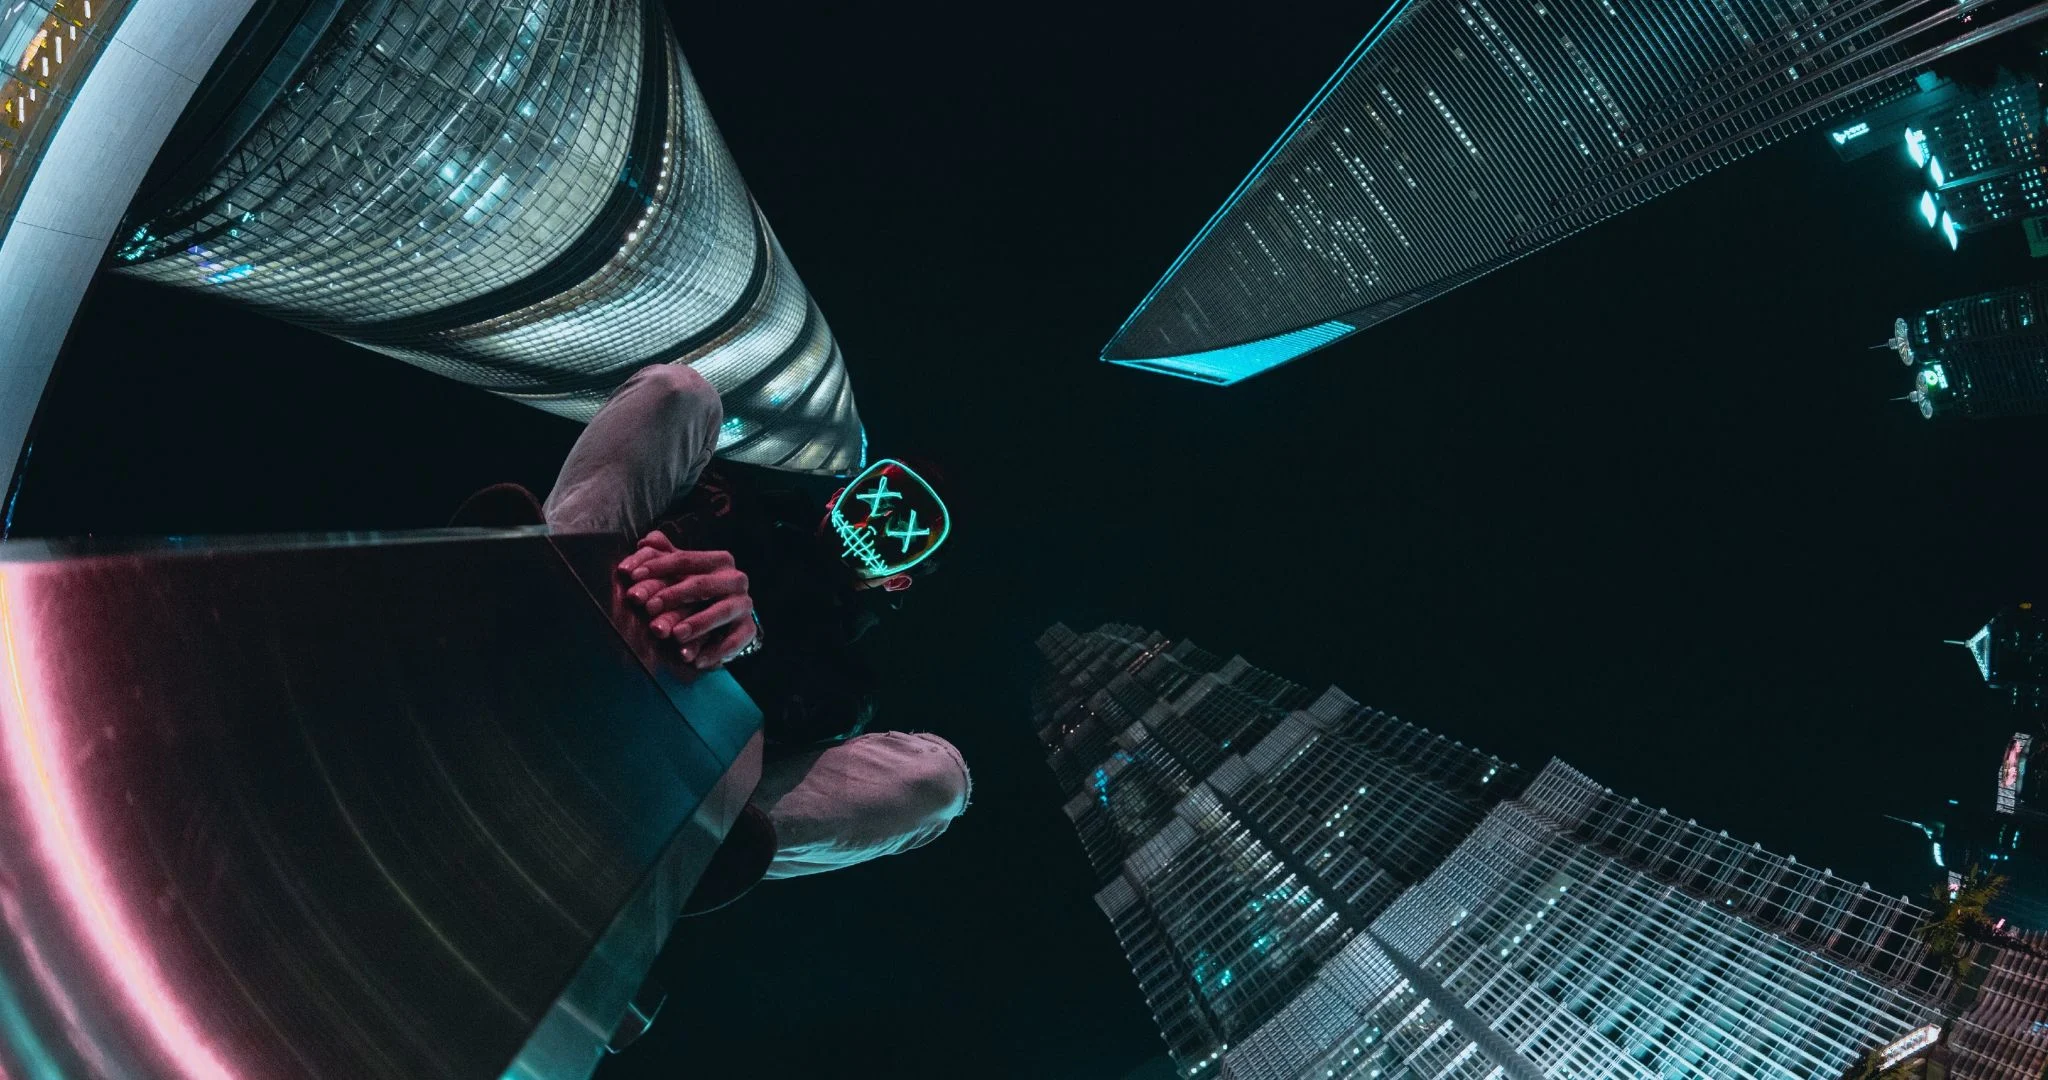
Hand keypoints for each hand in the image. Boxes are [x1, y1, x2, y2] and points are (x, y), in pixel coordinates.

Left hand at [617, 531, 757, 669]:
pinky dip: (715, 651)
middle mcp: (735, 579)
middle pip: (702, 584)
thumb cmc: (697, 591)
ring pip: (721, 611)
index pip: (685, 559)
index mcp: (719, 561)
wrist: (730, 617)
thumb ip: (662, 555)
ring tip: (675, 635)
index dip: (657, 566)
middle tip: (648, 609)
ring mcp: (744, 604)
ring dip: (697, 623)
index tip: (631, 576)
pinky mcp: (748, 628)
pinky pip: (734, 640)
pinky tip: (695, 661)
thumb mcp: (681, 572)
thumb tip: (645, 541)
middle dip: (673, 595)